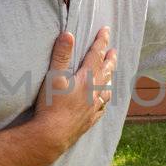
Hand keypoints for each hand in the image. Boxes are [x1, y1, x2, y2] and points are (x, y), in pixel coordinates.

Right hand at [28, 27, 117, 161]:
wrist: (52, 135)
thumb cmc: (51, 105)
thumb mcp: (53, 77)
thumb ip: (61, 55)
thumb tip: (69, 34)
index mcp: (86, 78)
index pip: (96, 55)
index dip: (101, 41)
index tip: (106, 30)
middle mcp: (94, 92)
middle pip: (106, 71)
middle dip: (110, 59)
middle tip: (114, 51)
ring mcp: (93, 107)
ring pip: (107, 90)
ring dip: (109, 79)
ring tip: (111, 74)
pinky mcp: (90, 120)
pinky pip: (102, 108)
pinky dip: (104, 101)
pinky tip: (103, 101)